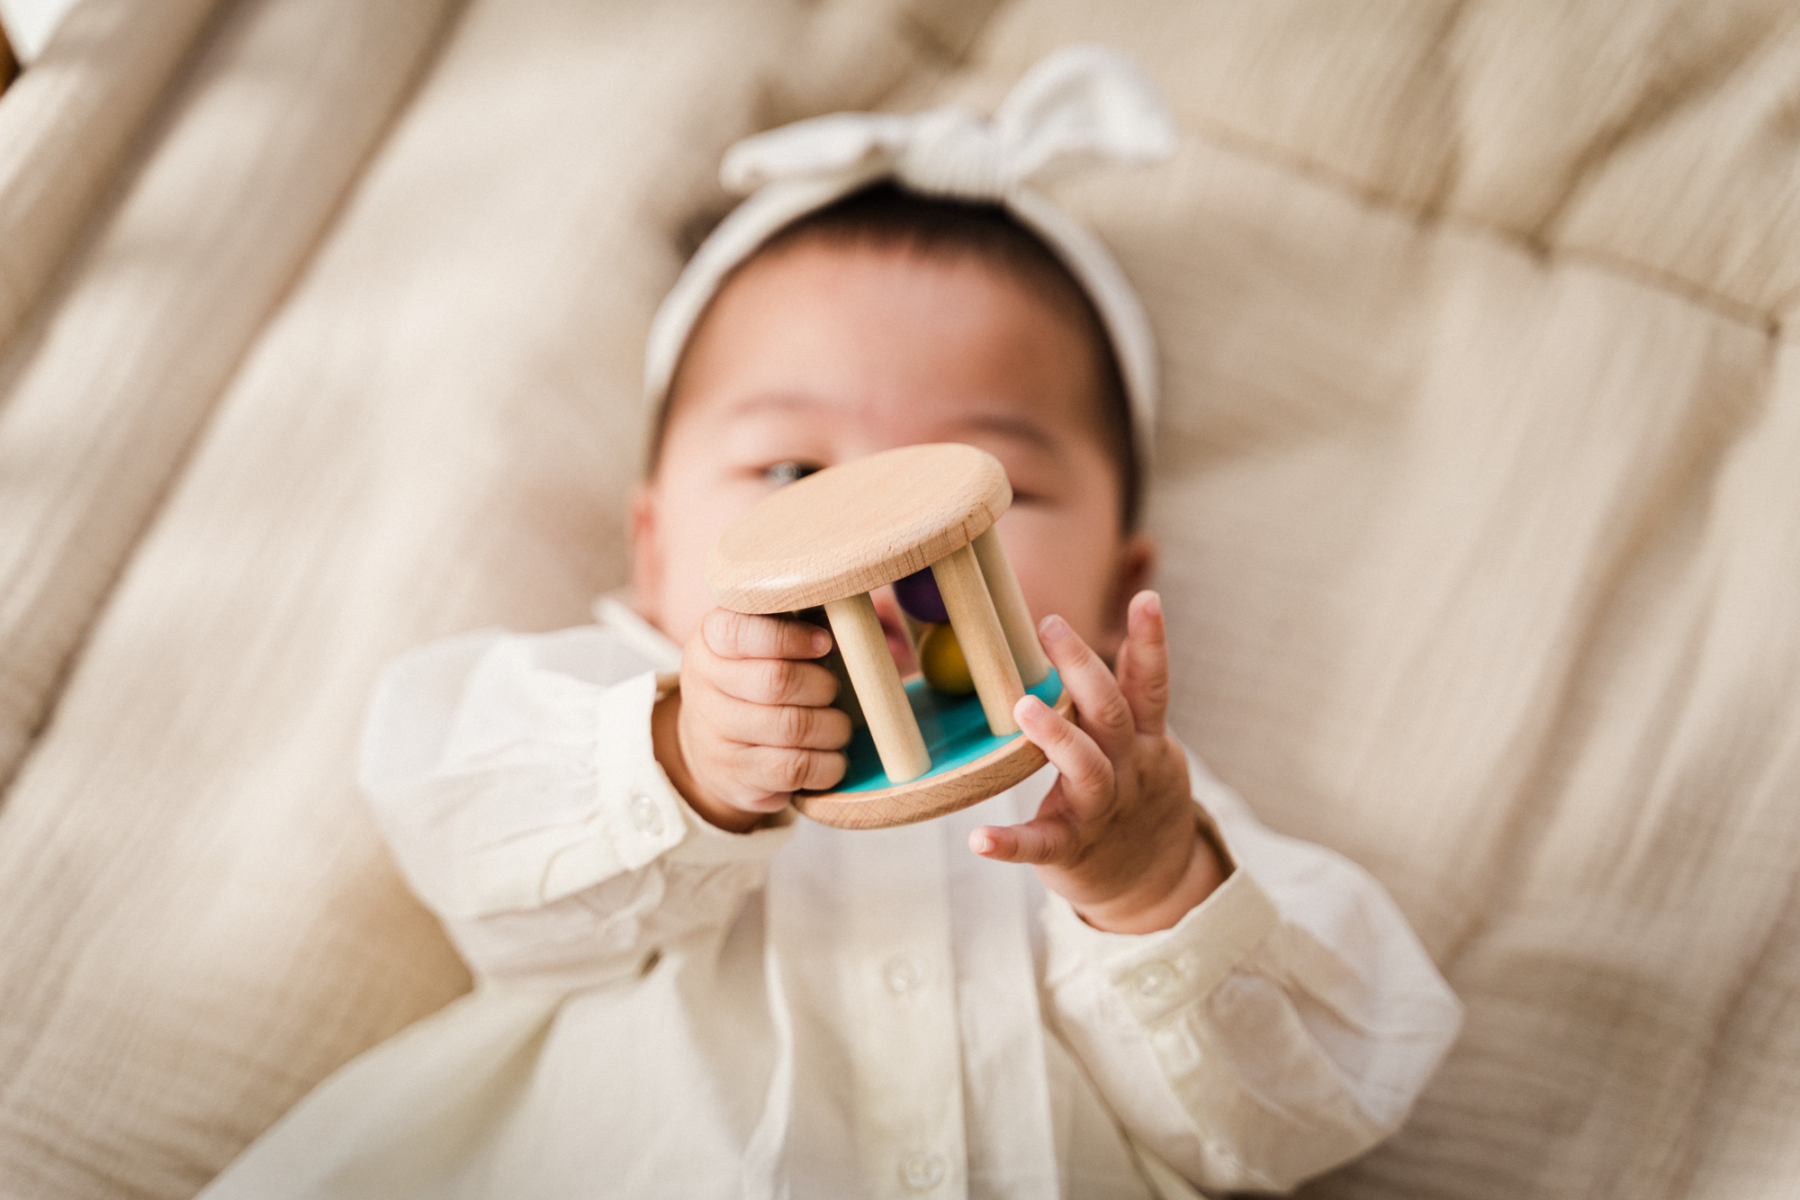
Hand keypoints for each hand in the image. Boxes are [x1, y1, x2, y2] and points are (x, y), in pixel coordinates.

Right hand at [653, 609, 850, 832]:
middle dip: (822, 685)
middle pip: (778, 681)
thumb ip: (792, 625)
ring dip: (833, 727)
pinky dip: (828, 764)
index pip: (742, 632)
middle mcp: (703, 688)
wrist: (708, 748)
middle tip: (833, 690)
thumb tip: (847, 624)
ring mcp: (715, 737)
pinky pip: (795, 768)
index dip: (792, 637)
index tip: (825, 644)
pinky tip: (832, 757)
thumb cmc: (749, 681)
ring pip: (793, 727)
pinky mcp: (736, 777)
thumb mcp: (755, 646)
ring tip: (838, 725)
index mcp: (708, 643)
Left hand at [969, 591, 1225, 932]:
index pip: (1150, 686)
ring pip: (1088, 770)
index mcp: (1145, 741)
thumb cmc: (1136, 796)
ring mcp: (1102, 812)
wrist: (1155, 884)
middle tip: (1051, 626)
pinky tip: (979, 838)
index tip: (1146, 598)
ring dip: (1058, 737)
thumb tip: (1096, 628)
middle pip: (1112, 715)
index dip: (1150, 643)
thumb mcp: (1146, 746)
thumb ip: (1123, 697)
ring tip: (1024, 706)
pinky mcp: (1072, 851)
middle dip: (1083, 669)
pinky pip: (1041, 845)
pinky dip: (1010, 842)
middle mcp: (1129, 771)